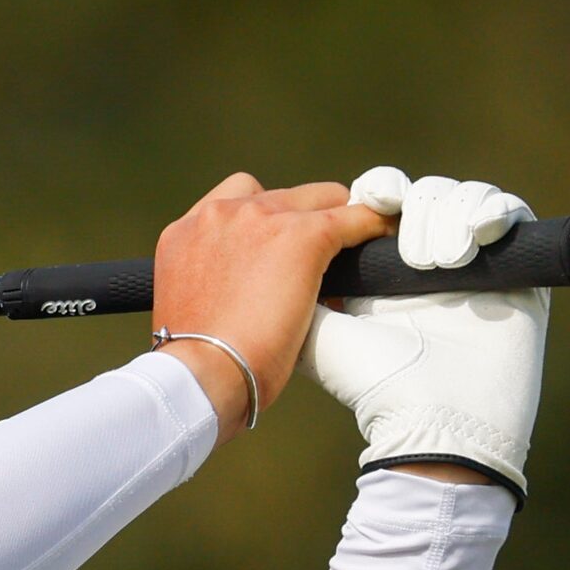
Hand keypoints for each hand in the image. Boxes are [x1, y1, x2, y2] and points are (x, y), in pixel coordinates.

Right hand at [150, 173, 390, 440]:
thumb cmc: (197, 360)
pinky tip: (384, 240)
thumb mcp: (193, 303)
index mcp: (185, 232)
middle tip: (314, 265)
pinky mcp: (304, 235)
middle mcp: (219, 214)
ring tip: (346, 259)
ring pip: (322, 199)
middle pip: (283, 196)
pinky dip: (374, 227)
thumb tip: (255, 286)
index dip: (265, 226)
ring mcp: (261, 218)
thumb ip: (217, 278)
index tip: (275, 254)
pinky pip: (357, 217)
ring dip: (333, 223)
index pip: (237, 202)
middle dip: (300, 224)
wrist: (203, 373)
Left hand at [301, 168, 546, 497]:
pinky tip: (471, 239)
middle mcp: (423, 258)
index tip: (370, 198)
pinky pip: (510, 213)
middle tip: (404, 235)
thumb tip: (270, 243)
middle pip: (419, 193)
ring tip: (434, 258)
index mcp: (377, 268)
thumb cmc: (370, 380)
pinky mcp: (516, 268)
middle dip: (409, 203)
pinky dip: (488, 211)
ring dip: (445, 213)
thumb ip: (296, 286)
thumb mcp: (316, 330)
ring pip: (461, 196)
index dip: (374, 193)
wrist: (432, 416)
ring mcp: (472, 260)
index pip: (376, 204)